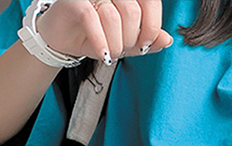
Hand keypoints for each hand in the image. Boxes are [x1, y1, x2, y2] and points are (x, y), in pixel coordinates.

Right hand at [37, 0, 172, 64]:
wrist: (64, 41)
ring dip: (115, 44)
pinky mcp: (73, 0)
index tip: (145, 45)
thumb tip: (167, 39)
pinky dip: (101, 41)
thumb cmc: (96, 37)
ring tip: (110, 53)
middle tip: (121, 50)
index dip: (152, 26)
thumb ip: (147, 41)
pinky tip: (103, 54)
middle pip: (132, 11)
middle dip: (130, 39)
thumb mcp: (125, 42)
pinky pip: (92, 19)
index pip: (150, 1)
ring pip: (113, 16)